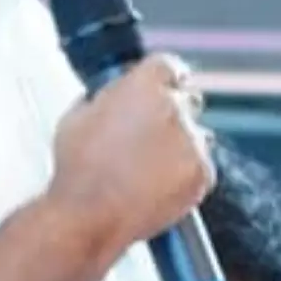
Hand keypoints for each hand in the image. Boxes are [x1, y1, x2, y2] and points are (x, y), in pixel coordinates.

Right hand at [48, 54, 212, 252]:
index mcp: (143, 85)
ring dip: (179, 147)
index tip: (161, 89)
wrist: (90, 215)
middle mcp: (173, 107)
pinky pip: (201, 168)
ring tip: (147, 171)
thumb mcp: (78, 116)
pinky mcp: (202, 172)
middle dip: (173, 113)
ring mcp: (191, 141)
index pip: (169, 66)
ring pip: (196, 137)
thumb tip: (113, 100)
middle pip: (187, 99)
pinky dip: (185, 177)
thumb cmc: (78, 170)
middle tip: (151, 136)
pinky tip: (156, 187)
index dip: (163, 80)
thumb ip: (106, 99)